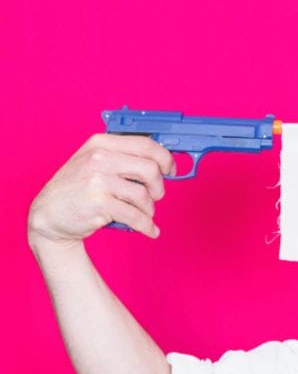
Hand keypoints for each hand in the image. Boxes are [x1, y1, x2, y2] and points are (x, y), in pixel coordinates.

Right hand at [28, 134, 175, 248]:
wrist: (49, 214)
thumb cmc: (77, 188)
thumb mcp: (94, 162)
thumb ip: (123, 158)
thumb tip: (162, 162)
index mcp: (101, 143)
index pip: (145, 144)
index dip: (165, 158)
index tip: (171, 170)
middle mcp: (99, 158)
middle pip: (150, 169)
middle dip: (159, 187)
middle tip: (154, 196)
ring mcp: (97, 181)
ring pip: (144, 195)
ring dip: (149, 209)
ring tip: (142, 213)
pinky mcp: (99, 204)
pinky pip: (136, 216)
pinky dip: (147, 225)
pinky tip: (150, 230)